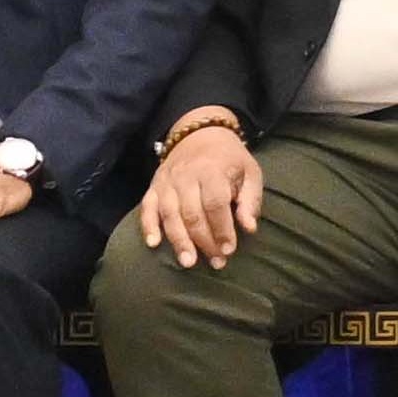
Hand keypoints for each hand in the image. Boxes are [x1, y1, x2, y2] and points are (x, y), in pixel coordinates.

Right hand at [124, 125, 257, 267]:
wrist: (200, 134)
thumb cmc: (229, 159)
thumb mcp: (249, 172)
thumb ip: (250, 200)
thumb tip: (249, 228)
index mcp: (211, 170)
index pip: (215, 204)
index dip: (222, 229)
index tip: (229, 250)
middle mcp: (185, 176)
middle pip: (192, 213)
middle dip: (204, 241)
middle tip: (215, 263)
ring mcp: (166, 182)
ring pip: (170, 214)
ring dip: (179, 241)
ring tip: (188, 262)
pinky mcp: (153, 187)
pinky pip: (147, 208)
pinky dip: (148, 226)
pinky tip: (153, 244)